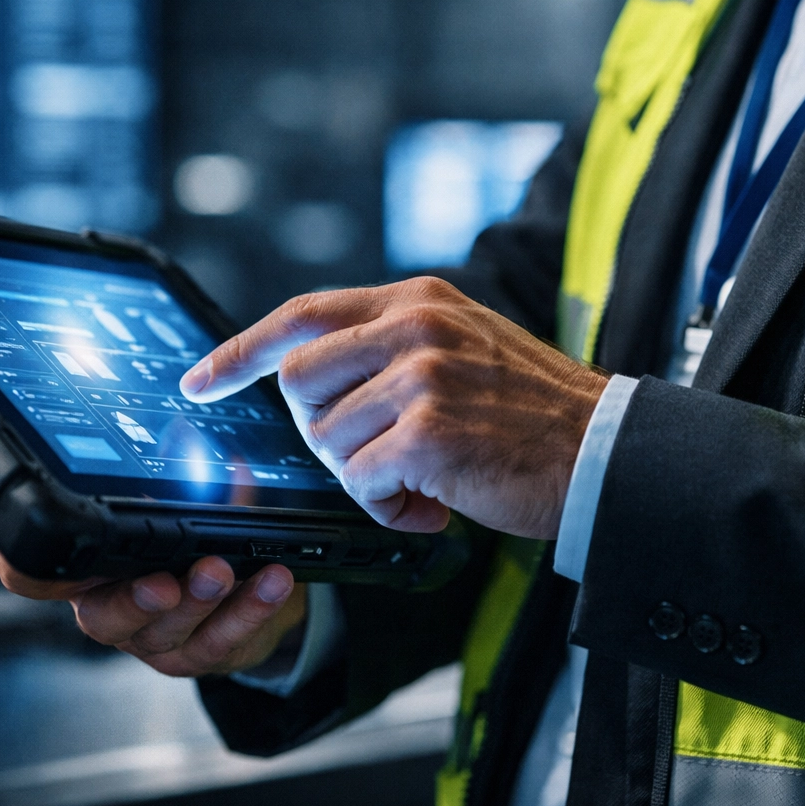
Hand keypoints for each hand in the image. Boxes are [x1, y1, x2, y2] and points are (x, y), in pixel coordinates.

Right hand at [0, 472, 308, 675]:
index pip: (38, 575)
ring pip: (166, 632)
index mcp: (90, 570)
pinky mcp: (198, 656)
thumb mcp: (180, 501)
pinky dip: (249, 611)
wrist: (244, 594)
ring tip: (223, 570)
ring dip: (198, 600)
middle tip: (164, 580)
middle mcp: (113, 608)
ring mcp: (154, 638)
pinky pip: (220, 641)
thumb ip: (175, 476)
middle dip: (135, 598)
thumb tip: (183, 437)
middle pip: (103, 617)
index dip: (26, 564)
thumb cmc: (193, 543)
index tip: (56, 546)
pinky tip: (271, 582)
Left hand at [179, 277, 607, 539]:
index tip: (199, 380)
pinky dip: (389, 506)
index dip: (240, 350)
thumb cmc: (533, 411)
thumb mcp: (464, 343)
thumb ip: (393, 345)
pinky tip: (433, 504)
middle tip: (376, 455)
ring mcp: (422, 378)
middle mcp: (415, 327)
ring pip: (328, 441)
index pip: (302, 314)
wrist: (605, 452)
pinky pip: (361, 482)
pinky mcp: (428, 434)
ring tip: (423, 480)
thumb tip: (308, 378)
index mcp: (418, 299)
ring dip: (365, 477)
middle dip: (321, 433)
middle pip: (299, 382)